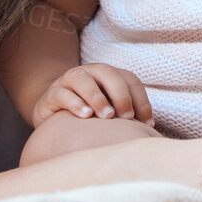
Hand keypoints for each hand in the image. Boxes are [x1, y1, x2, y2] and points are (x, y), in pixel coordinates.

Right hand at [32, 63, 153, 127]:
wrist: (53, 110)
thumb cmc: (90, 113)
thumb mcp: (110, 111)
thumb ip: (126, 114)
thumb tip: (149, 129)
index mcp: (109, 75)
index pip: (130, 80)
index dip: (141, 99)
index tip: (146, 123)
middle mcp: (90, 73)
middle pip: (108, 74)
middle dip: (121, 95)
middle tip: (127, 117)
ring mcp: (69, 80)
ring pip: (83, 80)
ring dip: (98, 97)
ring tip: (107, 116)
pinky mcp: (52, 93)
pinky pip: (62, 93)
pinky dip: (75, 103)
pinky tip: (85, 115)